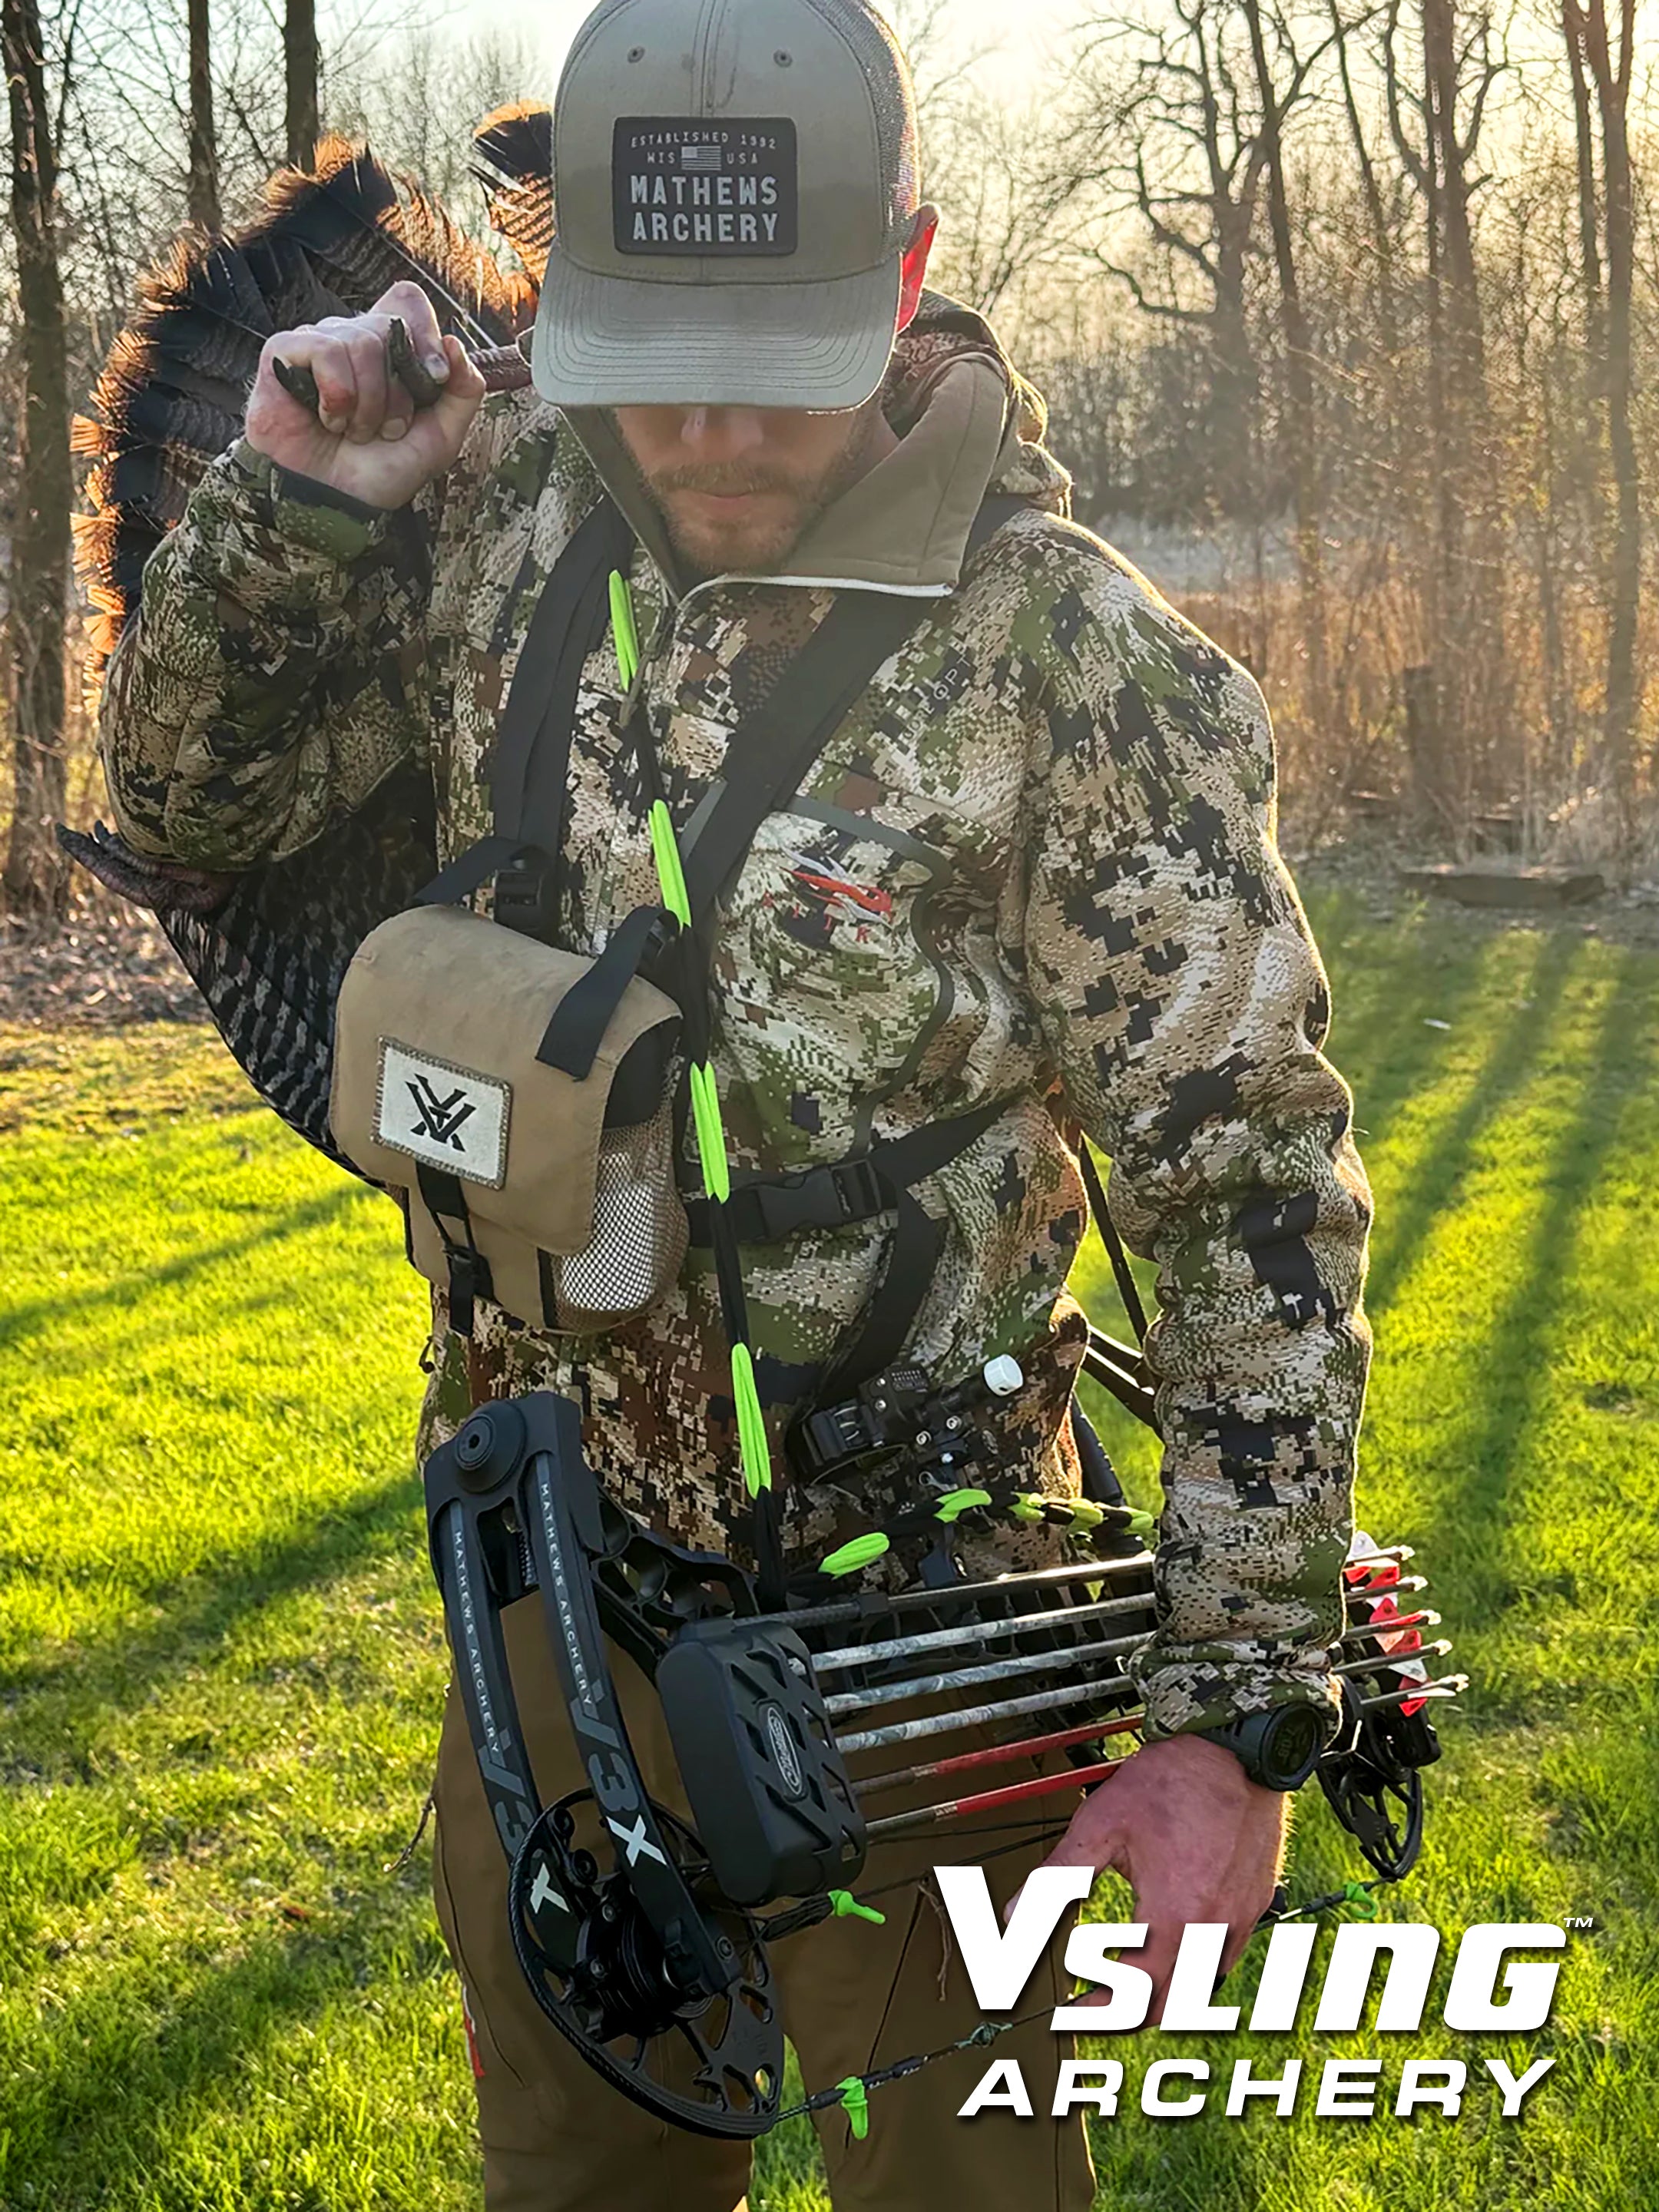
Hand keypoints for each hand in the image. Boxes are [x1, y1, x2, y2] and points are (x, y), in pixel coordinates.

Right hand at [244, 279, 485, 509]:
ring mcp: (316, 342)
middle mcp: (351, 338)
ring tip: (355, 431)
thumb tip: (455, 343)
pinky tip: (328, 419)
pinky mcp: (282, 353)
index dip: (426, 333)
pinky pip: (325, 350)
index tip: (434, 378)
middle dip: (399, 390)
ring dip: (369, 402)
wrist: (335, 505)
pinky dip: (338, 395)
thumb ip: (464, 392)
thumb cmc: (380, 472)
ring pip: (362, 341)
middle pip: (391, 326)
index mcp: (387, 350)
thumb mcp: (441, 438)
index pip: (408, 302)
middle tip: (386, 429)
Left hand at [1033, 1735, 1286, 2018]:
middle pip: (1171, 2005)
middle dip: (1129, 2014)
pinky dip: (1196, 1964)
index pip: (1134, 1996)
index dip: (1099, 2014)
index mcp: (1172, 1916)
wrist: (1236, 1749)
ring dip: (1165, 1992)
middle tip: (1095, 2004)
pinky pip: (1227, 1956)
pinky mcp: (1257, 1903)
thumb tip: (1014, 1917)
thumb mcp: (1101, 1823)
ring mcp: (1241, 1919)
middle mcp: (1213, 1929)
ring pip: (1203, 1986)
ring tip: (1129, 1975)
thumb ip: (1057, 1877)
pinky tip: (1174, 1941)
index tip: (1071, 2014)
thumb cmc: (1170, 1782)